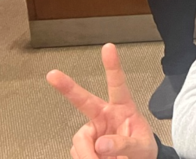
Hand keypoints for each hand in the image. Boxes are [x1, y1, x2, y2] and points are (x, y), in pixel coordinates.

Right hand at [46, 43, 157, 158]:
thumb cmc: (143, 150)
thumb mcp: (141, 147)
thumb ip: (124, 144)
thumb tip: (101, 144)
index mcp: (123, 109)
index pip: (118, 84)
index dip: (113, 65)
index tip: (108, 47)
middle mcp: (104, 116)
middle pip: (83, 101)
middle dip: (67, 87)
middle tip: (53, 74)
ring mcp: (93, 131)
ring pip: (81, 141)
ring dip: (89, 155)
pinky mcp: (84, 146)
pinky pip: (78, 154)